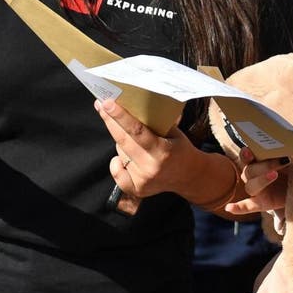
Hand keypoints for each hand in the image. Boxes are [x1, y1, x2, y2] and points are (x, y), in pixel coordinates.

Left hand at [97, 99, 229, 213]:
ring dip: (122, 142)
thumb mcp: (174, 132)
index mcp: (163, 151)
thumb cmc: (180, 149)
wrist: (190, 176)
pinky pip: (117, 170)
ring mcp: (142, 180)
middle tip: (102, 105)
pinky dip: (117, 162)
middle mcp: (151, 167)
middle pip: (122, 140)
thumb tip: (129, 107)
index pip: (137, 131)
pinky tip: (126, 158)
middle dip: (110, 121)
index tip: (107, 102)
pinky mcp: (136, 189)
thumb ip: (154, 124)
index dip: (120, 116)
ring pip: (120, 152)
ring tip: (136, 141)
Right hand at [227, 147, 290, 214]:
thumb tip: (286, 148)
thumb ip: (285, 153)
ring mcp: (256, 190)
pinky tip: (229, 207)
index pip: (247, 156)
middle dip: (264, 166)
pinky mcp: (261, 203)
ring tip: (274, 174)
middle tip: (282, 161)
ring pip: (250, 186)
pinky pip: (247, 206)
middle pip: (250, 171)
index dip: (246, 154)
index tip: (249, 151)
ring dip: (261, 180)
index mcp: (257, 161)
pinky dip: (238, 207)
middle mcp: (253, 175)